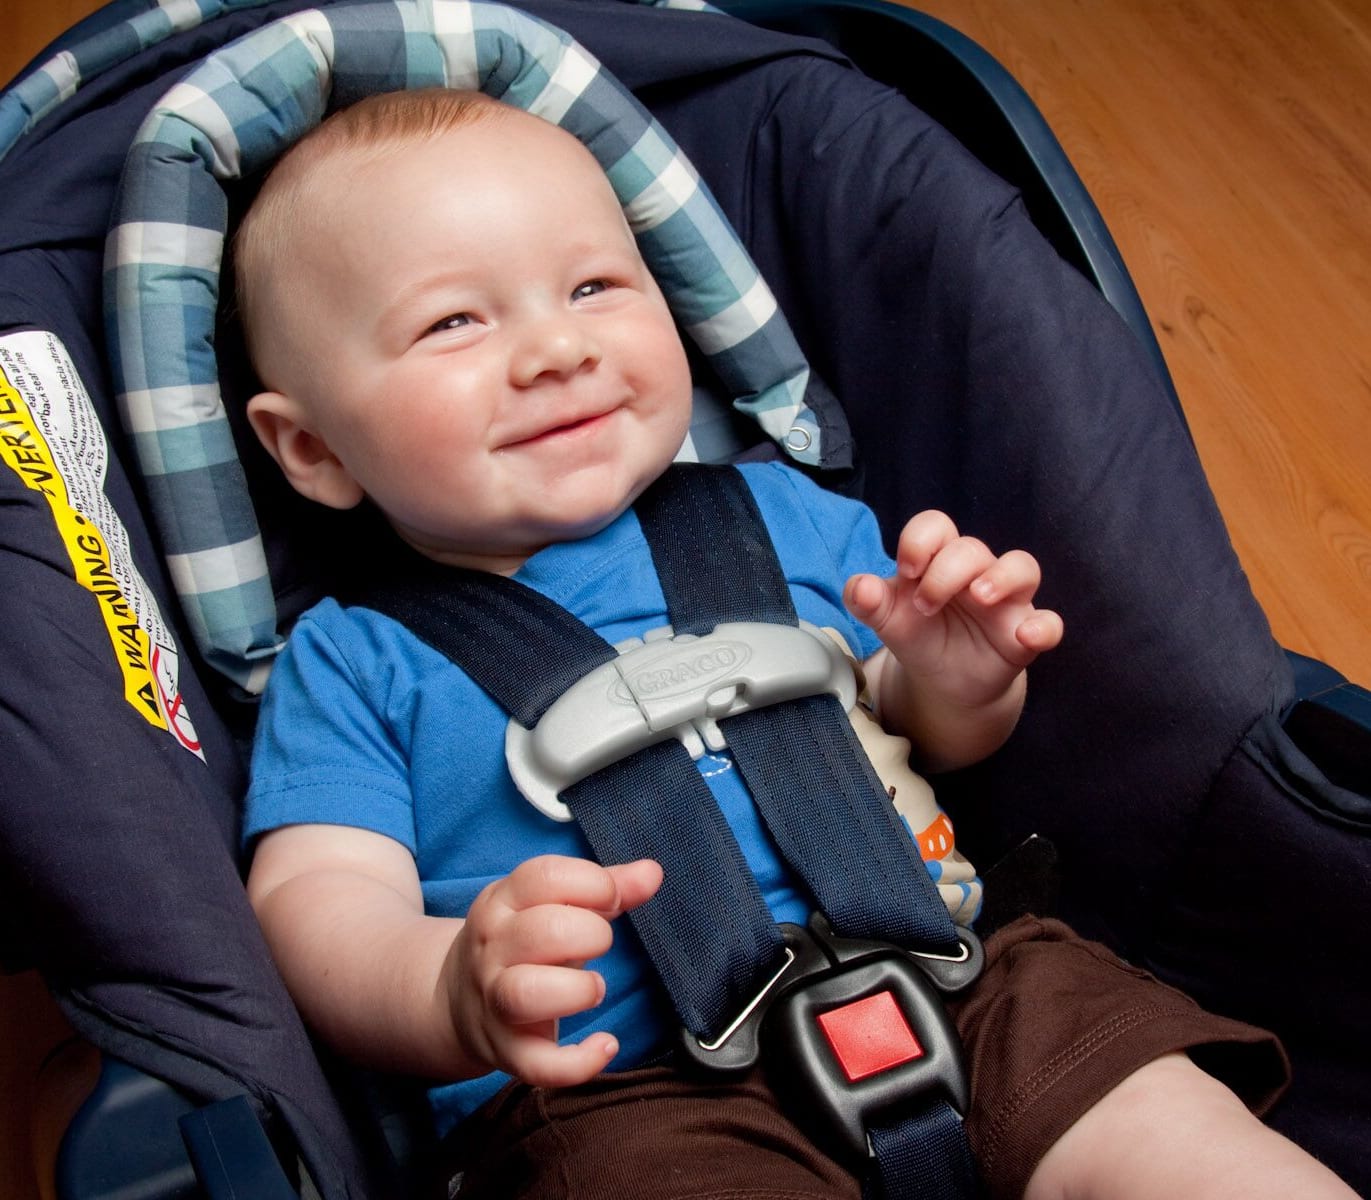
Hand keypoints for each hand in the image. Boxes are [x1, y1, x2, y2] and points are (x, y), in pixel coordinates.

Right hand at [444, 855, 661, 1086]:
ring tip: (596, 987)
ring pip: (525, 994)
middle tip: (600, 942)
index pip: (542, 877)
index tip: (611, 898)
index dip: (591, 883)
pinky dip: (577, 1062)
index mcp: (503, 903)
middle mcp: (493, 948)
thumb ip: (605, 889)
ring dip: (576, 990)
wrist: (455, 1002)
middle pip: (540, 932)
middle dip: (589, 934)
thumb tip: (652, 872)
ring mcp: (495, 1002)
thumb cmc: (522, 944)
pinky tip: (607, 1044)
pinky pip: (537, 1065)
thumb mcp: (550, 906)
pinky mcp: (507, 1051)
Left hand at [844, 510, 1062, 710]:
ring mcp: (1007, 601)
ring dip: (1001, 577)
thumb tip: (859, 587)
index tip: (906, 571)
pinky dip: (1043, 627)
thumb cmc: (922, 636)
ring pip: (1021, 568)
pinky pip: (1049, 623)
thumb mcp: (890, 622)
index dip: (920, 540)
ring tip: (979, 596)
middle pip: (972, 548)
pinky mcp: (1025, 634)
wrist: (945, 682)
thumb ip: (870, 603)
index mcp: (939, 560)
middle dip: (946, 572)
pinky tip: (1026, 636)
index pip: (936, 526)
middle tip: (926, 606)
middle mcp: (977, 572)